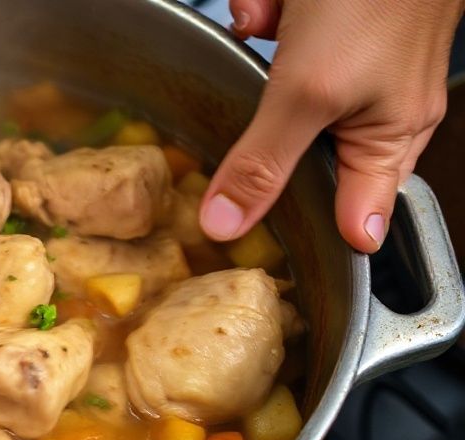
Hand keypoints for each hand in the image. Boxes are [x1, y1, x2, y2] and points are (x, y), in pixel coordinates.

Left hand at [199, 0, 463, 252]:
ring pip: (278, 90)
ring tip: (275, 21)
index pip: (355, 219)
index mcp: (389, 139)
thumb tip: (228, 225)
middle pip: (299, 152)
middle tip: (259, 103)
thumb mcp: (307, 92)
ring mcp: (351, 65)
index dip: (312, 232)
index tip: (262, 239)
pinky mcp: (328, 26)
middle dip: (264, 123)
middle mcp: (376, 110)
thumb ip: (264, 162)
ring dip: (263, 55)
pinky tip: (273, 1)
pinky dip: (268, 14)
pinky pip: (279, 39)